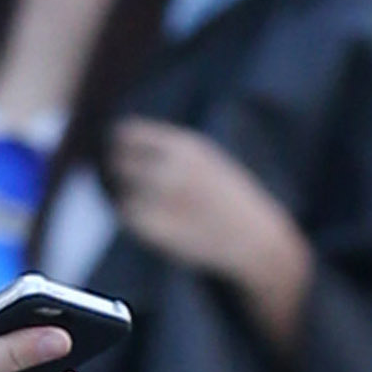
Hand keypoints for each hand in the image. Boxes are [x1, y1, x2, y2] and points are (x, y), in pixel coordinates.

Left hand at [107, 119, 313, 348]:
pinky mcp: (153, 228)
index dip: (120, 141)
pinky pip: (128, 217)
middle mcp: (170, 170)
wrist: (253, 239)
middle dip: (118, 167)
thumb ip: (173, 149)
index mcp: (185, 147)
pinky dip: (133, 217)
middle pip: (118, 160)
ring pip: (120, 190)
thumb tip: (128, 138)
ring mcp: (160, 200)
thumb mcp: (209, 159)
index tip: (118, 147)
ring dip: (125, 193)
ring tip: (147, 201)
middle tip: (123, 176)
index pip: (129, 133)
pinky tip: (153, 220)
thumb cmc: (231, 199)